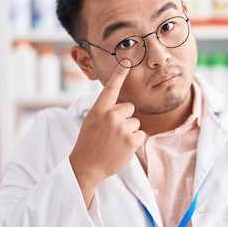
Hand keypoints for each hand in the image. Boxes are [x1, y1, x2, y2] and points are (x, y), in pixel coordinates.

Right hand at [70, 61, 145, 206]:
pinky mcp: (132, 140)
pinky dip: (134, 141)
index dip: (120, 72)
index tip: (127, 59)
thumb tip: (121, 105)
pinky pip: (141, 134)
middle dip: (124, 118)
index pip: (111, 87)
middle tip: (111, 132)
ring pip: (136, 121)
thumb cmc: (88, 143)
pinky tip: (122, 148)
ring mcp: (122, 127)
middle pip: (129, 107)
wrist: (86, 167)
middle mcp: (111, 115)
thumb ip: (105, 110)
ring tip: (115, 141)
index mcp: (99, 109)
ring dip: (129, 131)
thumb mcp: (91, 121)